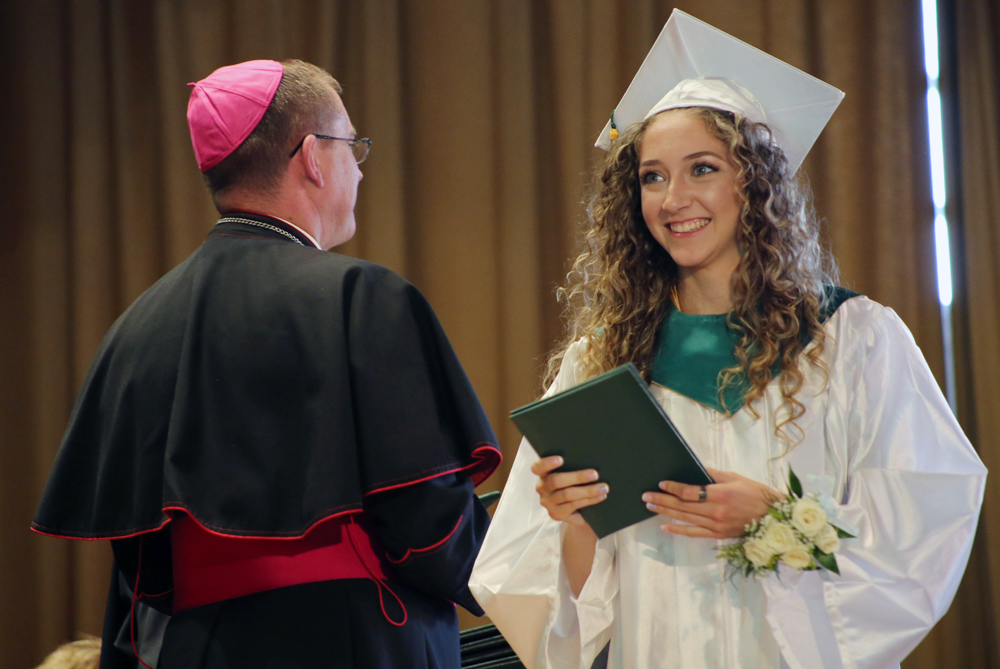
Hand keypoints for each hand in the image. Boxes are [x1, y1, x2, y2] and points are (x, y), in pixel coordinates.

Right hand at [531, 456, 607, 526]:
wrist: (577, 511)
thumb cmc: (575, 485)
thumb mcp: (571, 475)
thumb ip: (573, 467)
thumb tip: (591, 458)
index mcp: (543, 474)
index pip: (538, 467)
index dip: (547, 463)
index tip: (561, 459)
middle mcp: (542, 488)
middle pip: (556, 481)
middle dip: (577, 477)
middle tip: (595, 474)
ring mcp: (548, 502)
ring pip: (567, 494)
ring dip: (588, 490)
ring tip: (603, 487)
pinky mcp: (556, 514)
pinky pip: (573, 505)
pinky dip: (589, 500)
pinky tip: (600, 496)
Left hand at [641, 468, 780, 538]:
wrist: (772, 517)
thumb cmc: (755, 493)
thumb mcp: (735, 478)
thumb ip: (712, 474)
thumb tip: (693, 468)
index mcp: (720, 494)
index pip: (689, 492)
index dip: (673, 488)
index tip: (661, 483)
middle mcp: (716, 511)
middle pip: (682, 506)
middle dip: (662, 500)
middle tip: (646, 496)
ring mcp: (716, 525)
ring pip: (685, 519)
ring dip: (665, 512)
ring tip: (650, 507)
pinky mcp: (718, 534)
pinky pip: (694, 533)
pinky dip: (678, 530)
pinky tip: (665, 526)